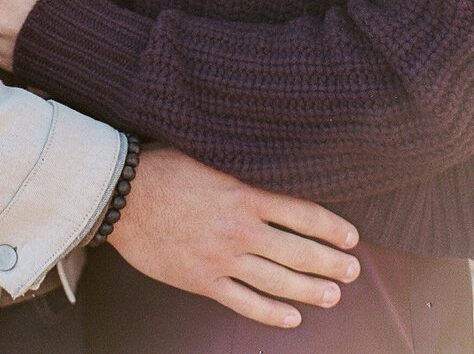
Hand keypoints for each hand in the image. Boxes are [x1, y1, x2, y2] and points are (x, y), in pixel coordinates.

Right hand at [110, 145, 359, 327]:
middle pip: (298, 251)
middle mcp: (239, 230)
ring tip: (333, 295)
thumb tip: (267, 168)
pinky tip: (291, 317)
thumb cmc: (161, 166)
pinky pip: (244, 302)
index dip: (331, 227)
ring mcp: (222, 259)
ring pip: (278, 281)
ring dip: (310, 290)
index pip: (301, 213)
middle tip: (353, 270)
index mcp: (244, 194)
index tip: (351, 237)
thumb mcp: (207, 156)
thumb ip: (239, 170)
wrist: (120, 194)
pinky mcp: (202, 280)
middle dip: (331, 262)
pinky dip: (271, 312)